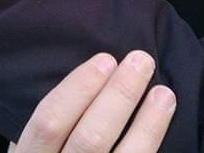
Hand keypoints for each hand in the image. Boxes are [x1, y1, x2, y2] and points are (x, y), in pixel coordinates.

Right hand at [12, 51, 175, 152]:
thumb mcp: (39, 143)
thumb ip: (57, 119)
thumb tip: (95, 71)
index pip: (48, 122)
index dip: (77, 88)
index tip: (106, 59)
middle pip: (89, 140)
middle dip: (118, 96)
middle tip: (140, 61)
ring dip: (147, 124)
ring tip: (163, 92)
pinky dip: (152, 140)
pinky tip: (163, 120)